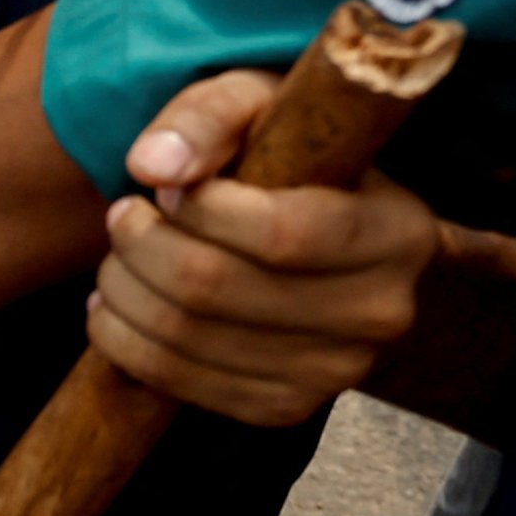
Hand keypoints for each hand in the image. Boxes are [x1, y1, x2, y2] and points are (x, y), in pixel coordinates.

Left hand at [87, 69, 436, 425]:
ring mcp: (337, 372)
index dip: (199, 209)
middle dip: (139, 245)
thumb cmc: (293, 163)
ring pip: (185, 337)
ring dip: (121, 291)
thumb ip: (209, 116)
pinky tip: (121, 303)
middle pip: (213, 287)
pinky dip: (123, 340)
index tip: (166, 188)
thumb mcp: (264, 108)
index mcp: (398, 233)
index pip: (281, 233)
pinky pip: (178, 382)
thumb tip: (153, 165)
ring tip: (117, 256)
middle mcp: (381, 312)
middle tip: (122, 215)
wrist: (324, 252)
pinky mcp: (286, 408)